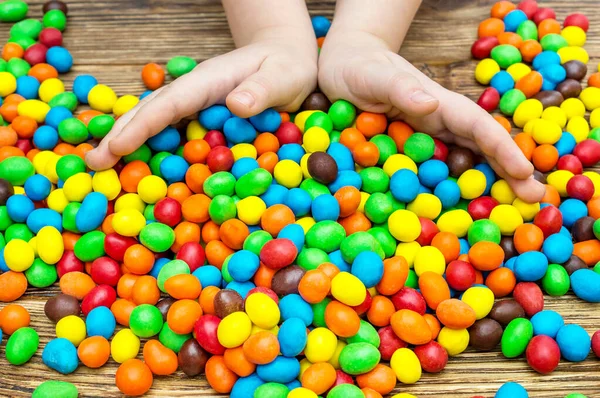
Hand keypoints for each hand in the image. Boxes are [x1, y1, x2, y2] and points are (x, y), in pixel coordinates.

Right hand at [87, 0, 317, 169]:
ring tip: (100, 166)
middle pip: (151, 113)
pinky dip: (151, 147)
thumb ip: (261, 90)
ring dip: (128, 143)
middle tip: (90, 163)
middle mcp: (196, 94)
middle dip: (120, 135)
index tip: (116, 145)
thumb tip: (235, 104)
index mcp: (209, 82)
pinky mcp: (203, 119)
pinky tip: (137, 166)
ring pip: (156, 124)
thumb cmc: (287, 66)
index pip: (170, 104)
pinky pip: (173, 133)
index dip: (143, 125)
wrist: (287, 59)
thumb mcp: (282, 76)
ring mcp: (197, 106)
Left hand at [318, 31, 544, 202]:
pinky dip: (452, 191)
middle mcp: (438, 124)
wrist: (340, 69)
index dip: (502, 148)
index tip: (524, 172)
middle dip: (509, 172)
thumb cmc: (356, 67)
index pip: (477, 126)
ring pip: (463, 164)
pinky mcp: (408, 153)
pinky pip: (434, 174)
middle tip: (537, 201)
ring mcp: (425, 140)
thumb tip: (431, 104)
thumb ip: (398, 89)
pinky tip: (461, 213)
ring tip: (512, 213)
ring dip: (487, 186)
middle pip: (480, 149)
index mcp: (437, 104)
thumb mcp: (373, 76)